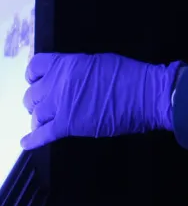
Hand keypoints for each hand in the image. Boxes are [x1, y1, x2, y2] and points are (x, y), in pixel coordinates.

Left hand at [21, 52, 182, 149]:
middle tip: (43, 107)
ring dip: (37, 119)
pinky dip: (32, 140)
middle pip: (32, 94)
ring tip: (42, 123)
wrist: (144, 94)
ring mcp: (62, 104)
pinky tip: (26, 143)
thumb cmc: (128, 76)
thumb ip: (77, 70)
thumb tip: (69, 79)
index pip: (36, 67)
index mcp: (68, 63)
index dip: (33, 77)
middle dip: (36, 102)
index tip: (36, 82)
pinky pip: (42, 134)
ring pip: (35, 114)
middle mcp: (59, 82)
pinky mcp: (68, 124)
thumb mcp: (98, 63)